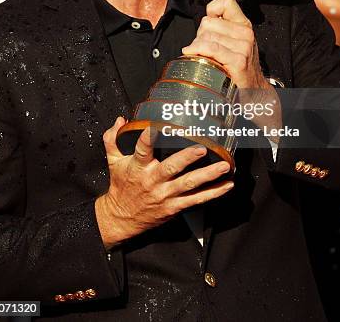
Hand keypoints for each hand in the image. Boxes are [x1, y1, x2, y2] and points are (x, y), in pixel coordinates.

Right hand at [95, 117, 233, 248]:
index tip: (154, 128)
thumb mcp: (113, 162)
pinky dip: (213, 193)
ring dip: (208, 176)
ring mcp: (165, 195)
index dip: (147, 138)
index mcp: (138, 167)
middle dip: (187, 158)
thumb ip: (113, 139)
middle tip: (202, 148)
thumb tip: (120, 121)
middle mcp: (153, 180)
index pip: (142, 150)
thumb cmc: (120, 186)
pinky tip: (226, 185)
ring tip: (224, 166)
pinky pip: (196, 200)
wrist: (120, 218)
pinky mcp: (174, 207)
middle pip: (171, 168)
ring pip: (188, 185)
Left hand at [182, 0, 268, 88]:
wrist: (253, 91)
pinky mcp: (238, 61)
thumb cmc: (239, 67)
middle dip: (199, 35)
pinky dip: (198, 50)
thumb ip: (223, 27)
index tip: (209, 22)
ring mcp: (243, 47)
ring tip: (202, 55)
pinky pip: (211, 48)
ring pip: (206, 36)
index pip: (226, 2)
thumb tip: (208, 15)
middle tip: (203, 47)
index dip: (212, 10)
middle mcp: (245, 34)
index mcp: (244, 25)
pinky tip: (192, 54)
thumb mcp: (234, 42)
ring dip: (197, 46)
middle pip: (207, 23)